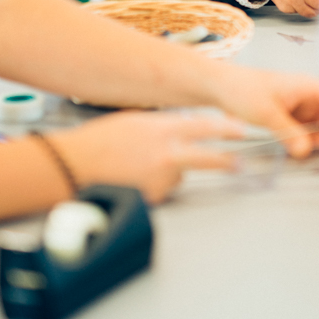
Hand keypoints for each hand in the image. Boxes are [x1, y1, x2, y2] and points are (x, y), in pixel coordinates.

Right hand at [52, 112, 243, 202]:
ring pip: (178, 176)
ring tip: (140, 166)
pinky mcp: (151, 197)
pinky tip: (133, 178)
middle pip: (207, 158)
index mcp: (164, 129)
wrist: (76, 164)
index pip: (205, 127)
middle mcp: (167, 153)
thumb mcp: (135, 121)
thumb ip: (162, 126)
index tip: (241, 131)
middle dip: (226, 161)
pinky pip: (160, 191)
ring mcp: (161, 178)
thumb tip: (179, 132)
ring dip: (169, 173)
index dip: (227, 130)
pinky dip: (152, 186)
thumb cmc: (100, 139)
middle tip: (238, 163)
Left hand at [210, 66, 318, 157]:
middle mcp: (309, 95)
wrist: (220, 88)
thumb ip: (288, 133)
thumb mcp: (266, 113)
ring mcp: (301, 106)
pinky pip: (309, 129)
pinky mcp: (292, 116)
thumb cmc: (241, 88)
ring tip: (307, 148)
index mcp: (308, 86)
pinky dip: (309, 139)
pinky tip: (300, 147)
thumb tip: (305, 151)